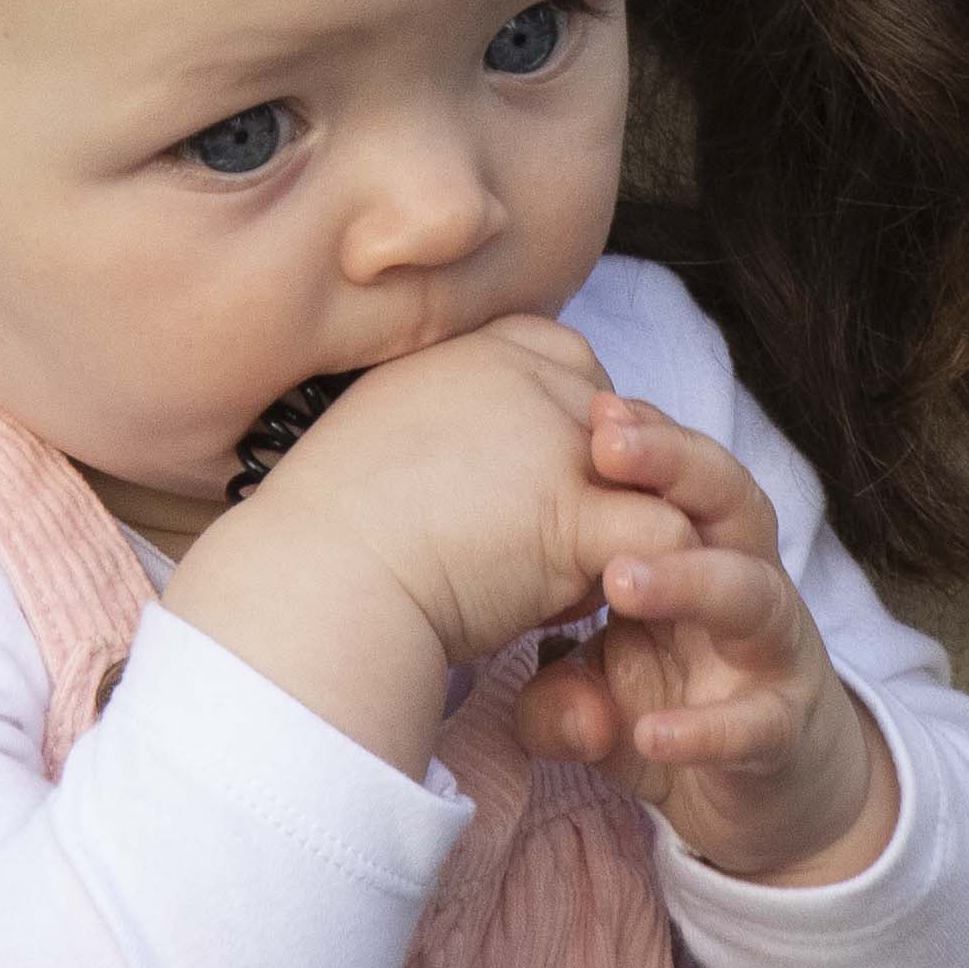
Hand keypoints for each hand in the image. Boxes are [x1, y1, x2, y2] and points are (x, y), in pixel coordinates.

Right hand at [161, 319, 690, 773]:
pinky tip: (564, 616)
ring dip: (613, 534)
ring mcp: (553, 435)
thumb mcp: (383, 438)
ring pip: (644, 479)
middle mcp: (519, 373)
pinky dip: (633, 582)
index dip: (570, 421)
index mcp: (469, 351)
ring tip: (552, 589)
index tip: (532, 484)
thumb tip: (483, 460)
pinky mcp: (574, 509)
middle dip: (600, 485)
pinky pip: (656, 534)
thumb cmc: (329, 534)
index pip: (567, 357)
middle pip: (617, 420)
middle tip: (537, 547)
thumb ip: (450, 426)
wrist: (312, 583)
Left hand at [515, 392, 898, 887]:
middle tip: (607, 445)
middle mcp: (745, 584)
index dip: (643, 438)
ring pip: (750, 593)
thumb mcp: (600, 694)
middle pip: (728, 501)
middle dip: (674, 464)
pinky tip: (651, 732)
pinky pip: (754, 723)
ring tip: (619, 579)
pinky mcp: (784, 731)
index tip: (588, 407)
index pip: (677, 477)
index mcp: (699, 552)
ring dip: (689, 579)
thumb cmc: (678, 705)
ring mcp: (772, 656)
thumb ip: (559, 692)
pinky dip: (705, 728)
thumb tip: (537, 699)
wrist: (776, 793)